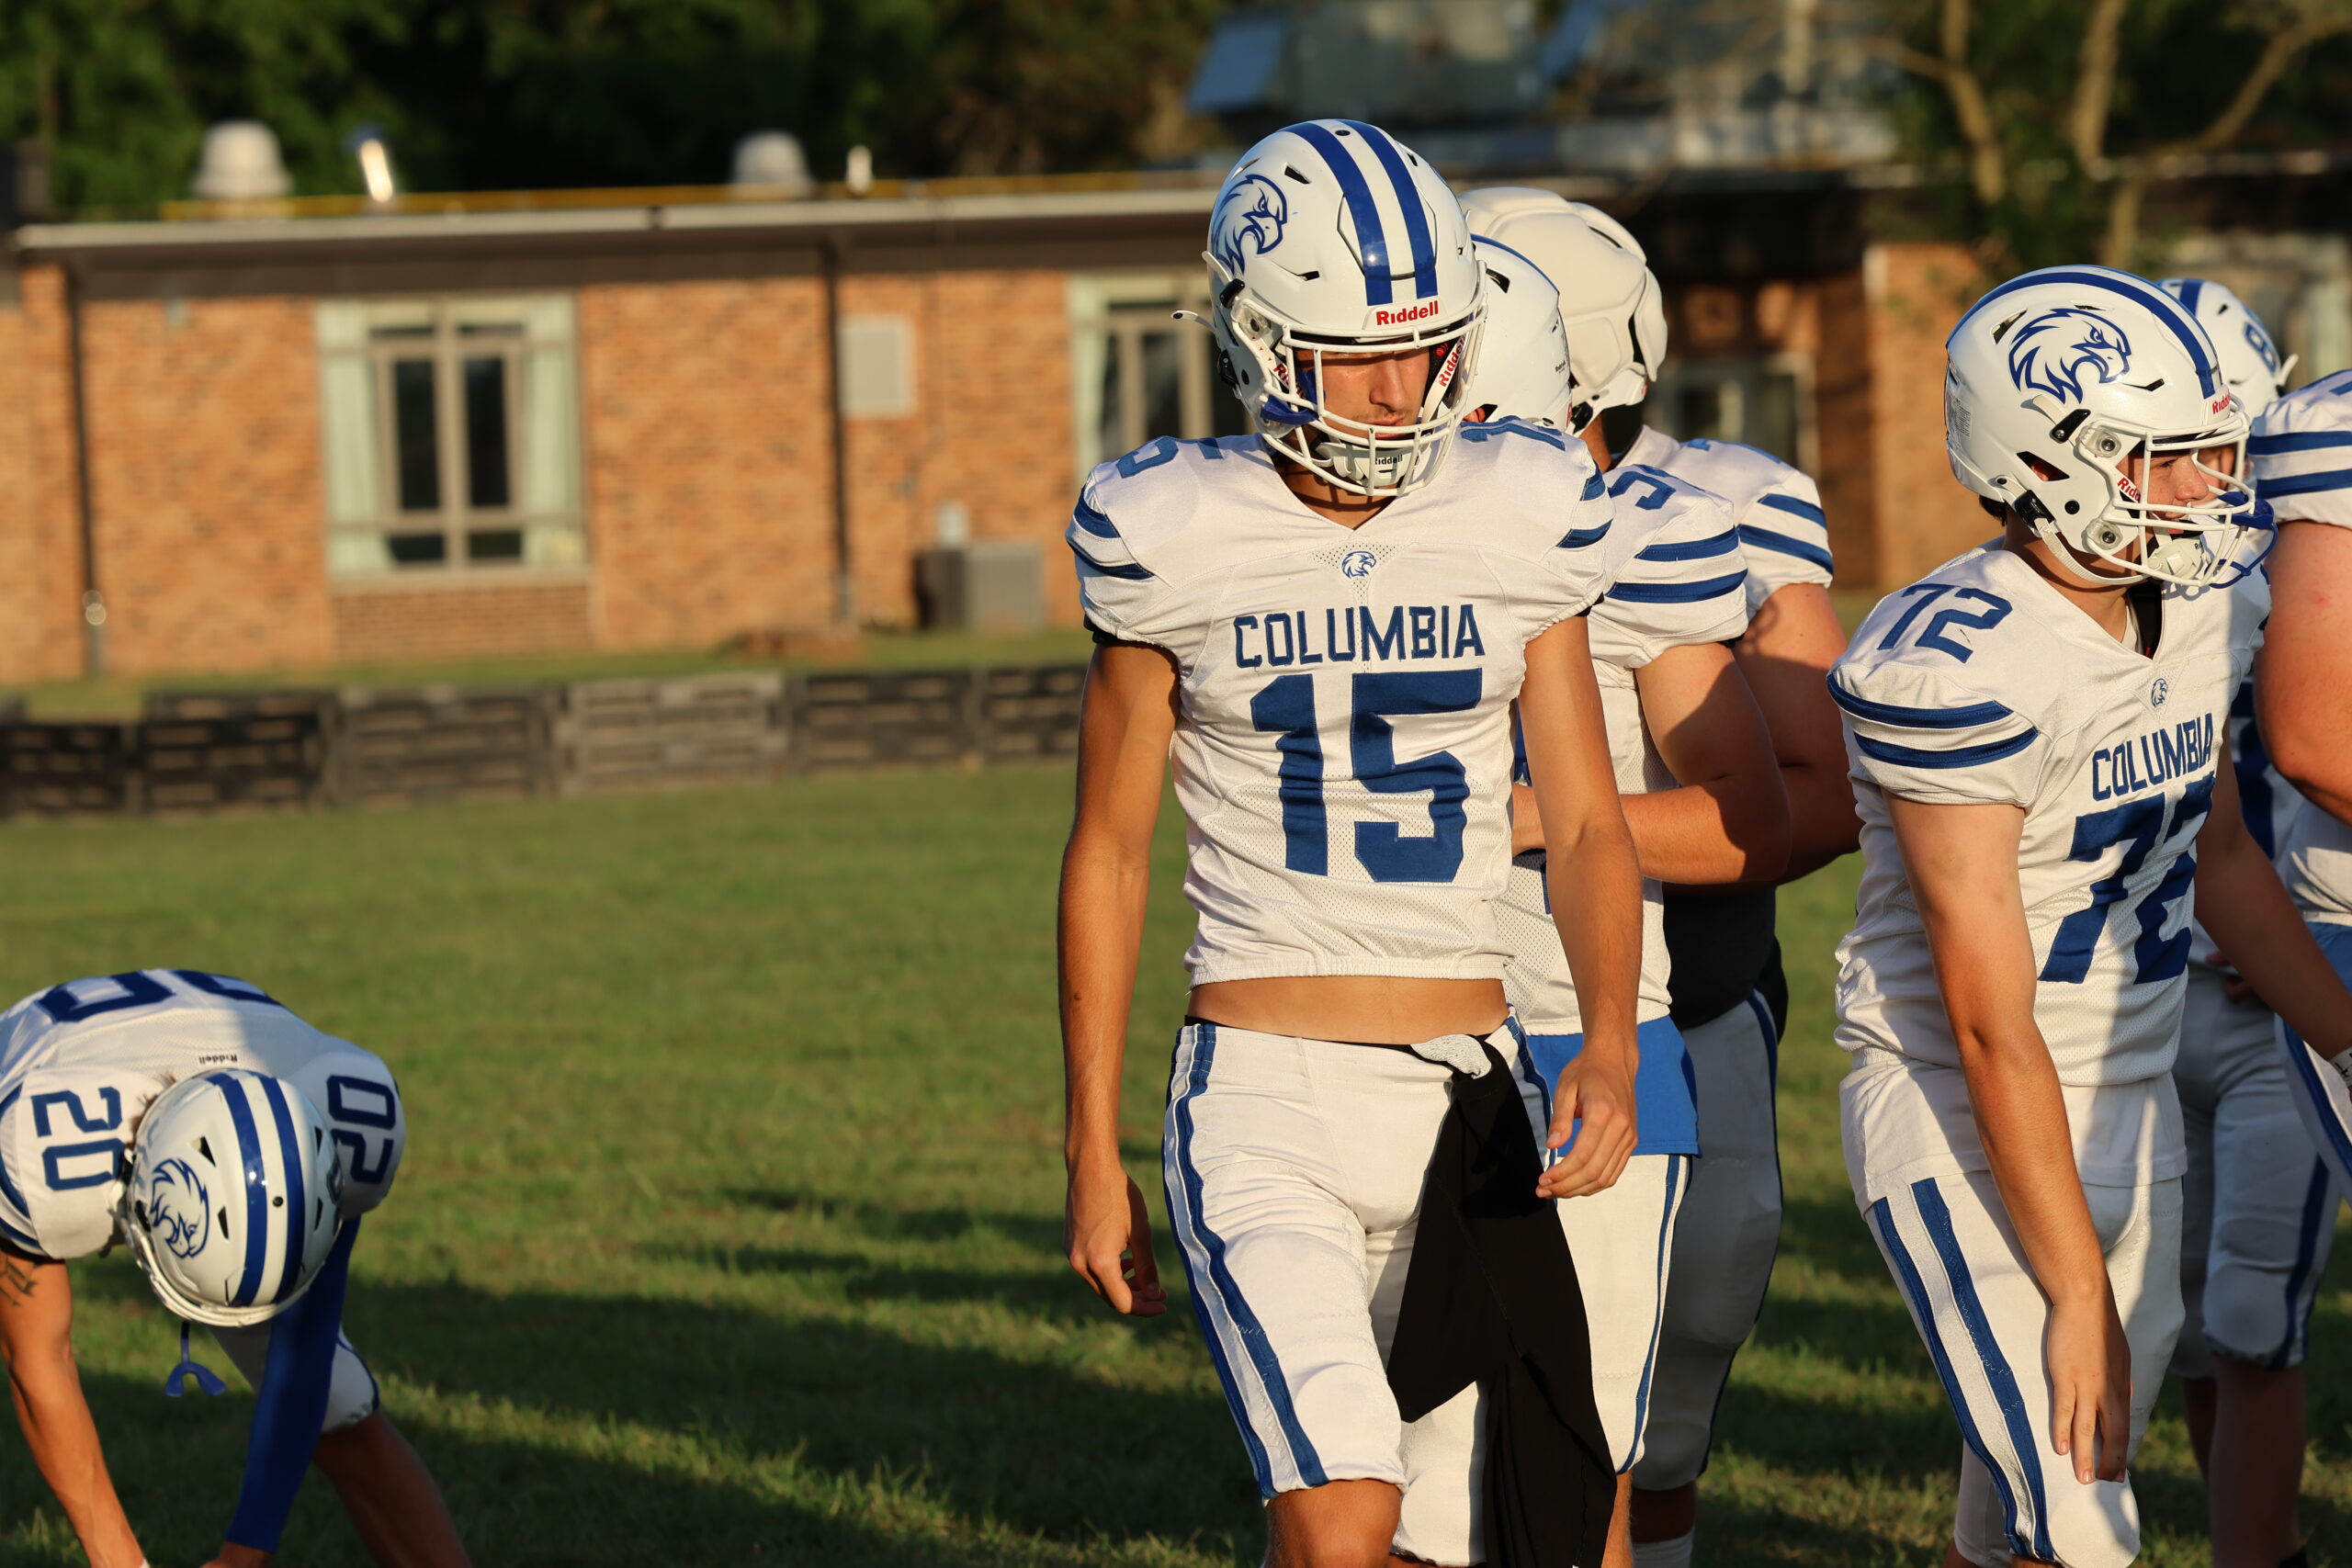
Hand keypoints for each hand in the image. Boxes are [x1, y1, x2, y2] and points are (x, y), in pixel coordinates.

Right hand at [1065, 1164, 1166, 1316]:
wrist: (1091, 1168)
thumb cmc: (1119, 1196)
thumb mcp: (1141, 1232)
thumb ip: (1147, 1267)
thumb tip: (1154, 1294)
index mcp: (1100, 1263)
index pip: (1123, 1303)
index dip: (1145, 1308)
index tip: (1163, 1304)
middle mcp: (1080, 1263)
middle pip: (1110, 1296)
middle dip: (1135, 1297)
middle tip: (1159, 1292)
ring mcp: (1071, 1254)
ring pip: (1099, 1283)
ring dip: (1121, 1284)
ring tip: (1142, 1273)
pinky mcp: (1068, 1244)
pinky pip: (1089, 1268)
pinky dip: (1107, 1271)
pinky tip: (1123, 1259)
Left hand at [1536, 1046, 1635, 1199]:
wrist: (1615, 1060)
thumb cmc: (1586, 1071)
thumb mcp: (1566, 1087)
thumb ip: (1559, 1118)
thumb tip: (1553, 1146)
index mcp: (1603, 1113)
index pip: (1582, 1156)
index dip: (1561, 1174)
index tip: (1542, 1180)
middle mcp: (1621, 1128)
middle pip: (1594, 1172)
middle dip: (1566, 1187)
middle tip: (1543, 1190)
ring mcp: (1629, 1137)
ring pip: (1606, 1177)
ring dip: (1579, 1190)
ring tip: (1556, 1192)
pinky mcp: (1631, 1141)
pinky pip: (1614, 1172)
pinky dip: (1595, 1184)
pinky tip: (1575, 1185)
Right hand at [2045, 1289, 2130, 1483]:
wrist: (2085, 1300)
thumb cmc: (2100, 1324)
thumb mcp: (2119, 1355)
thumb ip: (2119, 1379)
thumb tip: (2122, 1397)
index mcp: (2122, 1385)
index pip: (2124, 1426)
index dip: (2122, 1451)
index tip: (2119, 1471)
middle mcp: (2109, 1389)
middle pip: (2113, 1434)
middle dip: (2110, 1461)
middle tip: (2104, 1482)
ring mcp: (2087, 1384)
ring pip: (2088, 1428)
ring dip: (2086, 1455)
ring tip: (2082, 1478)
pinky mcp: (2065, 1375)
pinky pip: (2065, 1409)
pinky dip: (2063, 1431)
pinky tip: (2061, 1448)